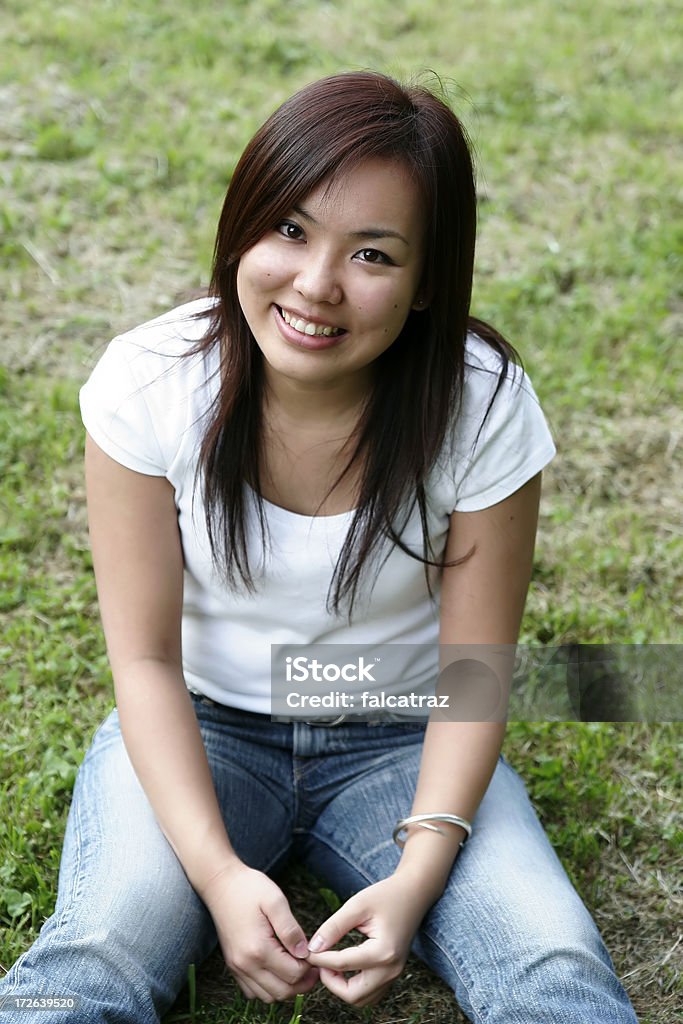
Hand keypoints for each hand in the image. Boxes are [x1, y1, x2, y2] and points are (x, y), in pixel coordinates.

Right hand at [200, 862, 318, 1002]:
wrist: (221, 884)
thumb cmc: (249, 888)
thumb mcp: (276, 901)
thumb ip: (291, 929)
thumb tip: (304, 953)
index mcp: (258, 949)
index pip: (293, 974)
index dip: (310, 967)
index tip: (315, 954)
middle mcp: (246, 964)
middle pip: (282, 992)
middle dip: (302, 983)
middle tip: (312, 966)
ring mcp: (237, 967)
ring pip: (268, 996)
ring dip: (286, 988)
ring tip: (297, 967)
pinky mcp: (233, 966)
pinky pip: (253, 991)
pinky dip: (268, 987)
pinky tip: (277, 969)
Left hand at [306, 876, 431, 1006]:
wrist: (414, 894)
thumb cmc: (386, 895)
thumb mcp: (357, 905)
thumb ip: (334, 927)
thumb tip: (313, 947)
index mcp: (383, 951)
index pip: (342, 964)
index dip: (319, 959)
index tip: (307, 952)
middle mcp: (391, 969)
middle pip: (353, 995)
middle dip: (331, 982)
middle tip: (320, 962)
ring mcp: (394, 974)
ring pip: (362, 999)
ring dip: (342, 987)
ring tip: (330, 965)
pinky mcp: (393, 974)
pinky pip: (370, 993)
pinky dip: (354, 986)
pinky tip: (344, 967)